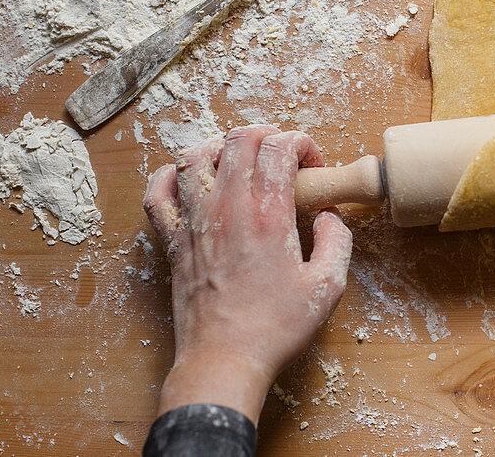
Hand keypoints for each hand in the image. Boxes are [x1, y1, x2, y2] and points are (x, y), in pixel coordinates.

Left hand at [143, 125, 352, 422]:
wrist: (224, 360)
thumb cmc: (275, 328)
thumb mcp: (328, 286)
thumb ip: (336, 241)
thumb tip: (329, 217)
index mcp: (268, 214)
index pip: (279, 147)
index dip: (301, 143)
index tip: (312, 165)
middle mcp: (228, 209)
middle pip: (238, 141)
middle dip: (266, 134)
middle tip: (281, 152)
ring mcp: (195, 222)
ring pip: (196, 156)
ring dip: (221, 146)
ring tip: (240, 158)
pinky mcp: (174, 242)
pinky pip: (158, 195)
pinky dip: (170, 176)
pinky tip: (187, 178)